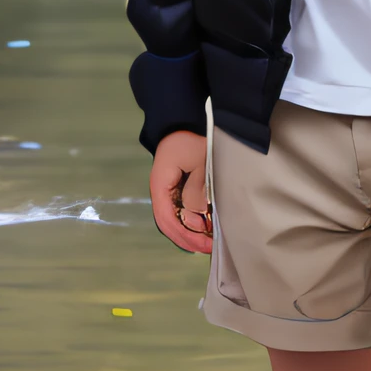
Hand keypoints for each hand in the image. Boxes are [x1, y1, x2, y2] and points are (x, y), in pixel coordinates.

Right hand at [150, 131, 212, 253]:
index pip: (167, 219)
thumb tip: (199, 215)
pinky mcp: (176, 191)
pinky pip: (181, 212)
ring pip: (175, 221)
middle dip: (188, 238)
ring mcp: (168, 193)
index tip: (203, 243)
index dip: (185, 234)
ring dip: (190, 232)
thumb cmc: (190, 140)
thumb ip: (198, 186)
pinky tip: (205, 228)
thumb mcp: (198, 160)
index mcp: (160, 186)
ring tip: (210, 241)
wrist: (182, 123)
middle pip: (169, 224)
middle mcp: (161, 193)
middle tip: (210, 247)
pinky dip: (192, 222)